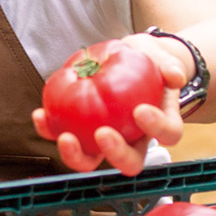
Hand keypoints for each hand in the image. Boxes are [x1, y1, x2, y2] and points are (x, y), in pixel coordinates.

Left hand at [32, 33, 188, 175]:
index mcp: (160, 122)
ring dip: (77, 155)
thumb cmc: (147, 60)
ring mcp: (107, 139)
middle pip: (130, 161)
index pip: (167, 134)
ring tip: (64, 137)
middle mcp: (135, 139)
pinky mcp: (82, 131)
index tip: (141, 111)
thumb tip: (175, 76)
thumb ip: (168, 63)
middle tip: (102, 134)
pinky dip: (50, 129)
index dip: (156, 128)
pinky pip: (65, 134)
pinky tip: (39, 115)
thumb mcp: (159, 54)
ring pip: (94, 159)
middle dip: (115, 153)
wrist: (128, 59)